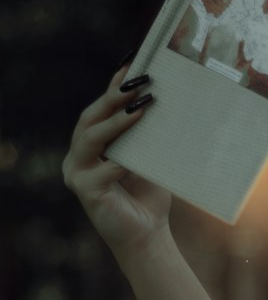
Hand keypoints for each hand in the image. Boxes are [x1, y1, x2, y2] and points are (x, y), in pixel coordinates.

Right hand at [62, 58, 170, 261]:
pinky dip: (119, 162)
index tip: (133, 64)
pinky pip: (101, 171)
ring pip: (90, 139)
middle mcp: (78, 155)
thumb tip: (158, 96)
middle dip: (114, 98)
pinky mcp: (85, 192)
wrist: (148, 235)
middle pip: (91, 118)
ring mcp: (77, 173)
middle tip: (139, 82)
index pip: (100, 109)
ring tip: (139, 108)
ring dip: (115, 123)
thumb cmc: (148, 194)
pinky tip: (134, 156)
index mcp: (91, 144)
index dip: (114, 86)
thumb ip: (144, 133)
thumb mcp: (148, 157)